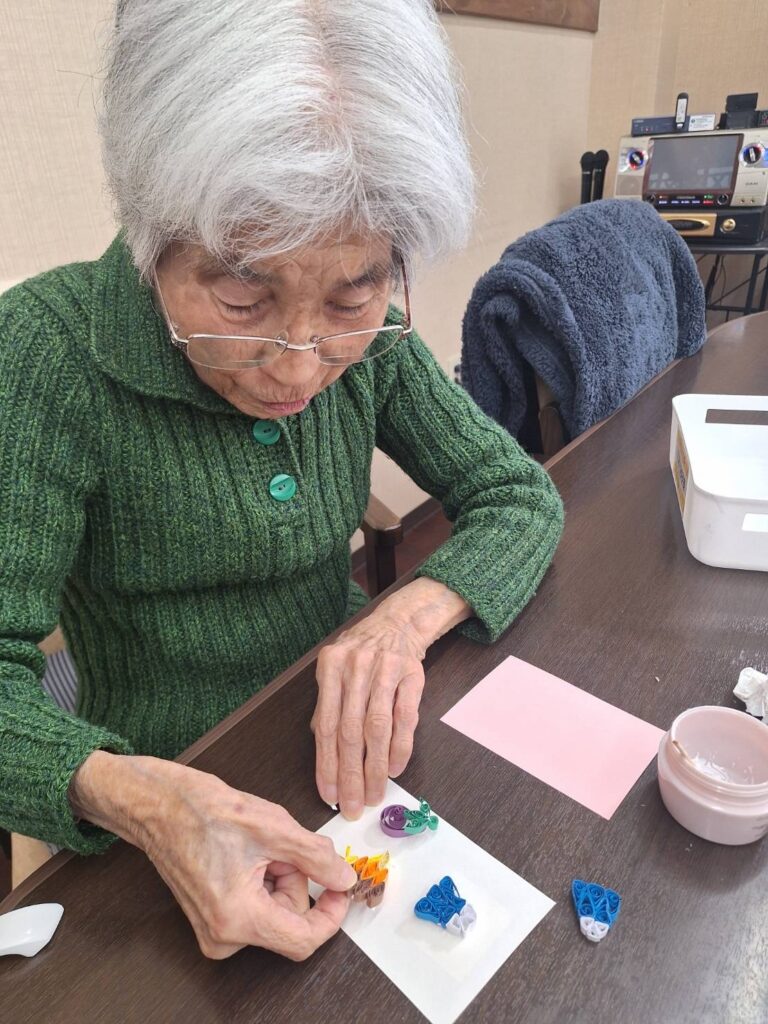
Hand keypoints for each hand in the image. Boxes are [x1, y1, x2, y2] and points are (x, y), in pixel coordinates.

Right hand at [69, 752, 356, 959]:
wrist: (158, 806)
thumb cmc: (202, 811)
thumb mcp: (274, 827)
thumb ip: (317, 857)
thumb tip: (344, 878)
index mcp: (238, 918)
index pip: (303, 940)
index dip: (331, 914)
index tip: (340, 888)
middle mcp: (223, 935)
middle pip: (289, 919)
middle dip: (295, 879)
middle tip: (281, 845)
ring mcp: (215, 930)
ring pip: (275, 910)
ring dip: (279, 876)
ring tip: (257, 844)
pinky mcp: (213, 919)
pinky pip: (256, 907)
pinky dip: (263, 879)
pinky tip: (246, 853)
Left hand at [312, 612, 426, 818]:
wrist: (398, 622)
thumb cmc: (361, 652)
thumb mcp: (335, 669)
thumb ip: (327, 705)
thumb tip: (324, 753)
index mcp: (331, 667)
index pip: (325, 725)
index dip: (326, 764)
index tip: (329, 795)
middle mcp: (356, 667)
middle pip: (350, 731)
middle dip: (350, 775)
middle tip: (352, 806)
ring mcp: (385, 670)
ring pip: (377, 729)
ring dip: (375, 768)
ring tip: (373, 796)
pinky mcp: (412, 675)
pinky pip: (405, 719)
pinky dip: (400, 749)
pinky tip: (394, 770)